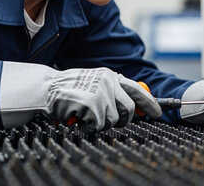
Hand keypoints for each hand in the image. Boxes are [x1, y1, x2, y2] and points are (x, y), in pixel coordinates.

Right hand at [0, 62, 161, 131]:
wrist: (46, 89)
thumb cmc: (68, 89)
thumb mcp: (94, 83)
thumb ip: (112, 92)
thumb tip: (132, 108)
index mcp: (110, 76)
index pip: (137, 90)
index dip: (150, 104)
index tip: (157, 113)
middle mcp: (108, 82)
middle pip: (129, 109)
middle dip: (123, 121)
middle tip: (111, 123)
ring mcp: (101, 93)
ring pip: (114, 120)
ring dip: (101, 124)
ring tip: (87, 116)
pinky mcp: (93, 104)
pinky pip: (99, 125)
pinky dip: (89, 127)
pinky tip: (79, 118)